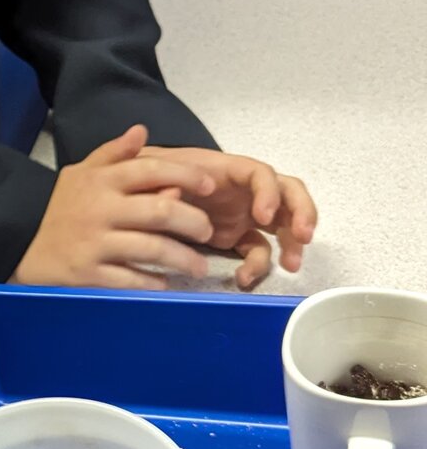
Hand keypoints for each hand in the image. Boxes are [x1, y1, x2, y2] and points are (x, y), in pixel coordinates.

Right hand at [12, 125, 217, 289]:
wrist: (21, 246)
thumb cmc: (61, 210)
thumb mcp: (81, 173)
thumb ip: (113, 153)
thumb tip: (141, 130)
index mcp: (101, 181)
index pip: (151, 169)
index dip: (186, 175)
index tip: (211, 185)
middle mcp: (100, 209)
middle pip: (161, 212)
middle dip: (193, 222)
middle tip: (208, 232)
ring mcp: (95, 243)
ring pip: (153, 249)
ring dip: (183, 258)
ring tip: (198, 266)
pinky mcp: (89, 273)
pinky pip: (132, 280)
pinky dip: (153, 283)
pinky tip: (165, 283)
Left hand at [134, 145, 315, 287]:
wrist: (144, 191)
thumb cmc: (155, 174)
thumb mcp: (155, 172)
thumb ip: (164, 182)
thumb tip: (170, 195)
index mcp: (229, 170)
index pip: (262, 174)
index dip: (269, 193)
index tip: (262, 217)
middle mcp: (244, 190)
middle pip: (288, 194)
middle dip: (302, 212)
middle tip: (304, 236)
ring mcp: (245, 214)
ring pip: (282, 224)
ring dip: (292, 243)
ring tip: (291, 265)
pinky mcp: (238, 236)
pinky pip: (258, 250)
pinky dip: (257, 265)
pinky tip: (245, 278)